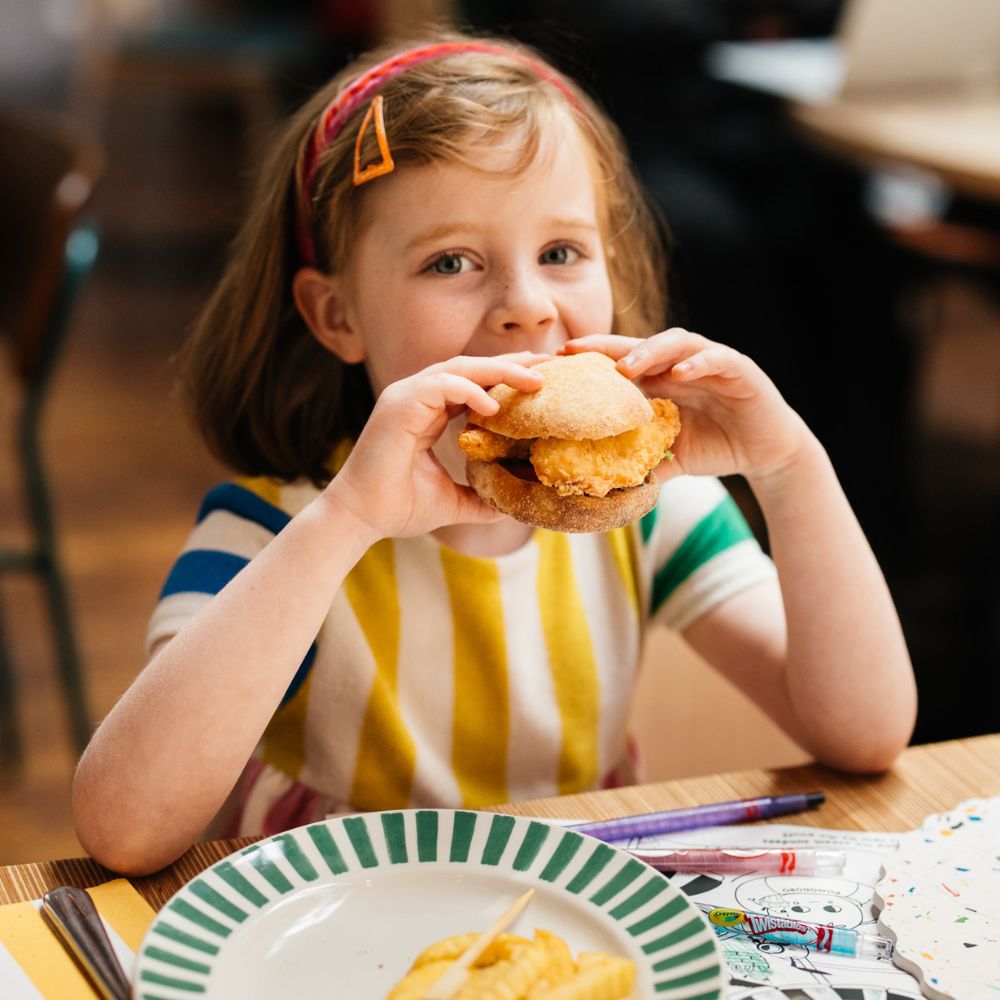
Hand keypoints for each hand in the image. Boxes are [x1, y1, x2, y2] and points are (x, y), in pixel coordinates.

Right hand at [325, 353, 545, 538]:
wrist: (360, 518)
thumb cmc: (397, 507)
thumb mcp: (453, 501)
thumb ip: (481, 496)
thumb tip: (513, 504)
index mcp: (427, 412)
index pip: (473, 383)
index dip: (506, 378)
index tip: (541, 382)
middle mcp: (416, 397)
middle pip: (471, 368)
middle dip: (511, 366)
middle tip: (548, 367)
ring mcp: (405, 397)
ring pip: (459, 369)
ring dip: (499, 371)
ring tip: (533, 382)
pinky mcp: (398, 405)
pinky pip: (441, 385)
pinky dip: (470, 391)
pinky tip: (495, 407)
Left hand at [563, 331, 811, 481]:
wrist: (766, 452)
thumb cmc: (714, 447)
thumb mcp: (670, 458)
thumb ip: (639, 464)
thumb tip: (600, 487)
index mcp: (659, 381)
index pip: (619, 364)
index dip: (590, 360)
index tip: (556, 361)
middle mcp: (680, 365)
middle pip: (639, 346)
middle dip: (607, 347)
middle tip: (576, 350)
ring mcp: (709, 362)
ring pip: (676, 343)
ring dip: (648, 352)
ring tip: (625, 369)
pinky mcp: (739, 369)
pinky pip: (717, 359)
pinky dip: (698, 363)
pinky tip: (679, 372)